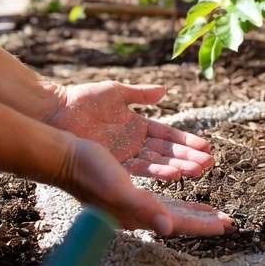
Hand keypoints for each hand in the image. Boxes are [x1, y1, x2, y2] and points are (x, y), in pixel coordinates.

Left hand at [43, 81, 212, 180]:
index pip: (167, 136)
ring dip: (178, 166)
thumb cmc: (82, 99)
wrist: (54, 113)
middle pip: (166, 152)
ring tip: (198, 170)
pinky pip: (139, 169)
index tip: (206, 148)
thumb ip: (140, 94)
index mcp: (137, 126)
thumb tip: (164, 90)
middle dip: (188, 158)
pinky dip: (157, 171)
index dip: (186, 142)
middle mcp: (134, 143)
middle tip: (210, 164)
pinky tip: (174, 175)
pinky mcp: (113, 164)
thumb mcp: (115, 92)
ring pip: (157, 162)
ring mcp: (125, 155)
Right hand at [59, 137, 232, 235]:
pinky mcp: (127, 190)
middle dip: (203, 220)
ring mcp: (131, 203)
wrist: (65, 159)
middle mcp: (136, 213)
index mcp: (138, 215)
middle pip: (178, 219)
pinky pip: (159, 197)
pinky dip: (175, 197)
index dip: (204, 225)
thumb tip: (168, 228)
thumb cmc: (90, 173)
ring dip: (192, 209)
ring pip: (170, 208)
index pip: (178, 223)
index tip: (228, 225)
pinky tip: (181, 196)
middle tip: (228, 222)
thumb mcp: (119, 189)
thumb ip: (144, 209)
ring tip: (211, 211)